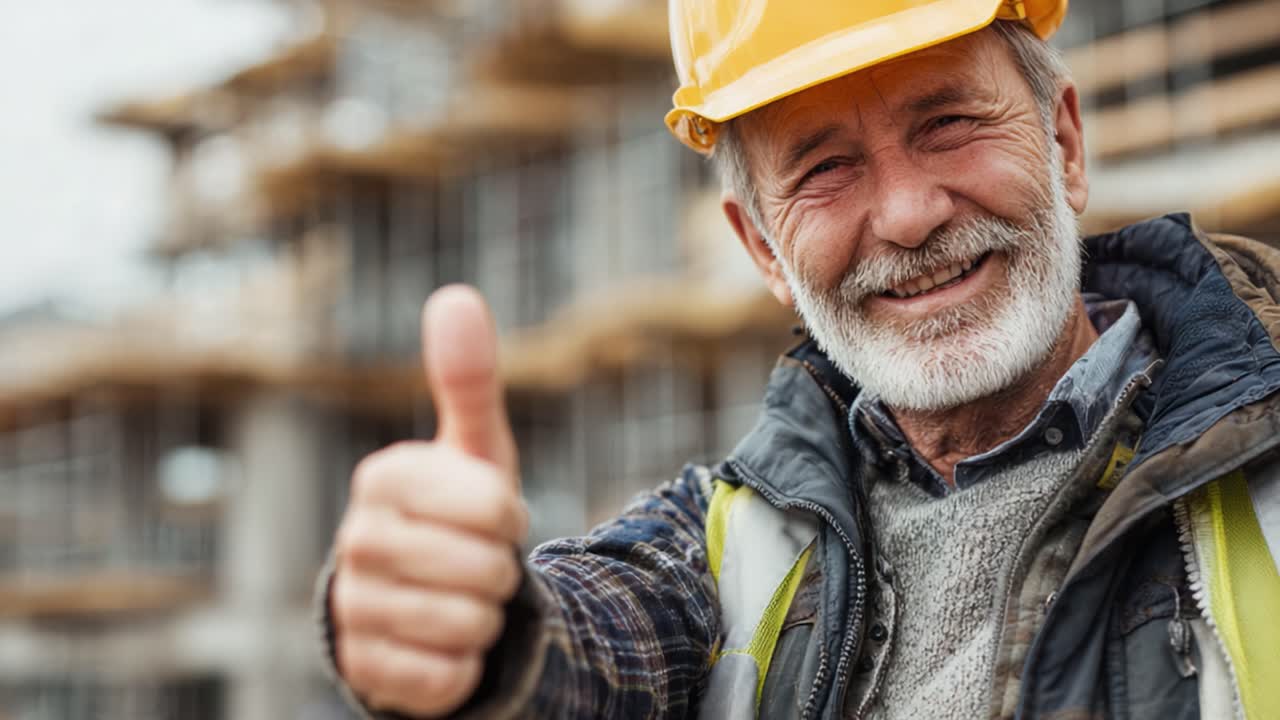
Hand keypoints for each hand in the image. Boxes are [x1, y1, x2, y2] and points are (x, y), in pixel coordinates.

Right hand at [332, 285, 527, 716]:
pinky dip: (463, 667)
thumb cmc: (460, 512)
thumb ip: (468, 379)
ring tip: (463, 598)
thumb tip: (456, 295)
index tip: (492, 514)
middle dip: (501, 572)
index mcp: (383, 478)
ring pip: (467, 626)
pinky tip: (442, 643)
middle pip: (483, 570)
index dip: (510, 517)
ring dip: (485, 619)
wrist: (428, 596)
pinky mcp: (362, 670)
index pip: (491, 506)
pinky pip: (445, 677)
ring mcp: (352, 608)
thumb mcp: (475, 448)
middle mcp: (355, 541)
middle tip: (478, 561)